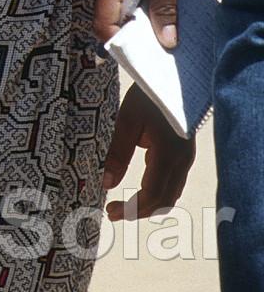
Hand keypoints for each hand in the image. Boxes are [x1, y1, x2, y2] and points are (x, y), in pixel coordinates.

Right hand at [96, 0, 189, 45]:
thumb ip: (166, 7)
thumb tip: (166, 41)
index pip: (104, 22)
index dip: (118, 43)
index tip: (140, 59)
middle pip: (109, 17)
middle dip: (130, 37)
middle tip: (154, 52)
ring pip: (118, 7)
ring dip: (137, 22)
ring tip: (160, 34)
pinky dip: (139, 7)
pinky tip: (160, 12)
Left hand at [103, 84, 193, 219]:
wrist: (172, 79)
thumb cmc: (148, 97)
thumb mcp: (127, 121)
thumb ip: (117, 153)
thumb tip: (106, 183)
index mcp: (167, 155)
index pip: (152, 194)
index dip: (132, 208)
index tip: (111, 211)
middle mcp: (181, 162)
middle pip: (164, 200)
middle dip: (139, 211)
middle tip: (114, 212)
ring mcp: (185, 159)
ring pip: (171, 193)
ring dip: (149, 204)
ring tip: (124, 205)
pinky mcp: (184, 155)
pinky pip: (173, 182)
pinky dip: (158, 193)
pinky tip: (140, 190)